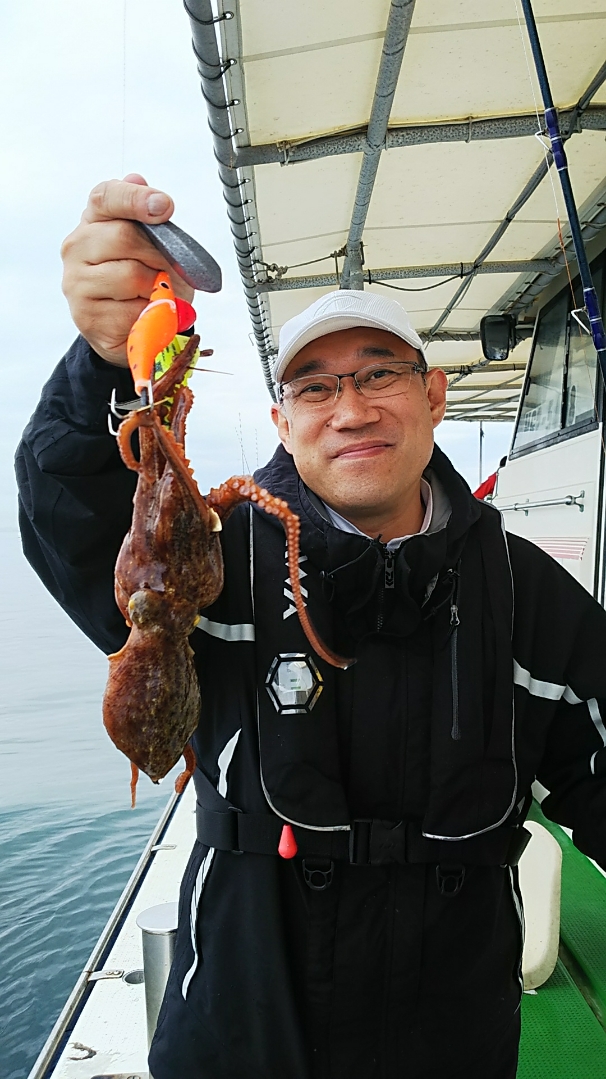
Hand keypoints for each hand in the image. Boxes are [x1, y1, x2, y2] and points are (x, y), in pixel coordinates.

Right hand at [61, 174, 194, 365]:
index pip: (106, 197)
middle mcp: (77, 247)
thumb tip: (137, 179)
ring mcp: (77, 283)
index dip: (135, 198)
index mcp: (93, 220)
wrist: (133, 329)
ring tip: (155, 294)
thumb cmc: (144, 281)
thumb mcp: (154, 247)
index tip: (165, 206)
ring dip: (156, 287)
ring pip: (130, 276)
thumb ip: (148, 217)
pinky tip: (144, 314)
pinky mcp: (87, 317)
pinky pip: (133, 311)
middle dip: (158, 255)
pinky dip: (150, 314)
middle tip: (169, 270)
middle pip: (124, 236)